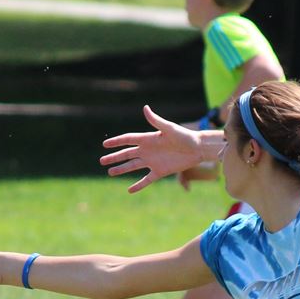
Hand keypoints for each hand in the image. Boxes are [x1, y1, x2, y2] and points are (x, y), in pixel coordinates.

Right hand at [99, 106, 213, 192]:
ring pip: (133, 166)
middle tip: (102, 161)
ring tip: (110, 172)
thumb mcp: (169, 128)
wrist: (197, 148)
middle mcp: (148, 150)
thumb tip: (145, 108)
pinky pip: (146, 180)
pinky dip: (138, 185)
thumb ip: (156, 121)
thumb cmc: (185, 136)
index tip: (104, 144)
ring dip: (121, 169)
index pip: (128, 140)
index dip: (116, 142)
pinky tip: (130, 190)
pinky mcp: (160, 171)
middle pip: (127, 154)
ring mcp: (152, 162)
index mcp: (148, 139)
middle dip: (114, 157)